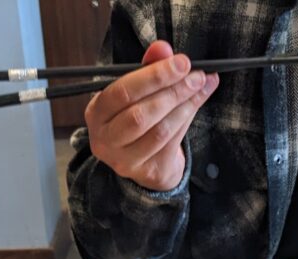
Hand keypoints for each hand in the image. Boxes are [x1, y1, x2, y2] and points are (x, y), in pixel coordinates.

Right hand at [85, 40, 218, 191]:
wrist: (147, 162)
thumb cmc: (139, 118)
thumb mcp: (138, 91)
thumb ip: (148, 68)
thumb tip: (162, 48)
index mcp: (97, 113)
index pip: (123, 92)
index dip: (154, 76)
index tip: (181, 63)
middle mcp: (105, 140)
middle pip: (140, 115)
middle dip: (173, 91)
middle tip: (196, 76)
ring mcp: (125, 160)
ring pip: (159, 131)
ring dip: (184, 106)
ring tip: (200, 86)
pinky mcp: (148, 172)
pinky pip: (171, 144)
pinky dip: (188, 119)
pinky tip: (198, 102)